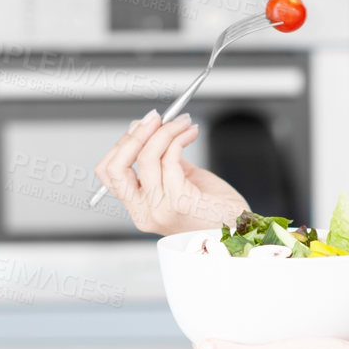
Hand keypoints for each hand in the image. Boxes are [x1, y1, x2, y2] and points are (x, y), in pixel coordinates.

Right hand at [92, 109, 248, 234]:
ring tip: (183, 122)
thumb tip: (148, 129)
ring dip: (165, 130)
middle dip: (134, 135)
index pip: (108, 173)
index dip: (121, 144)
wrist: (240, 231)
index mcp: (140, 208)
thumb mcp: (181, 180)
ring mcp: (159, 210)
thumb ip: (162, 159)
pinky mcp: (180, 202)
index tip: (141, 125)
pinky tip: (191, 132)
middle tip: (155, 118)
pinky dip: (180, 138)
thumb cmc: (215, 211)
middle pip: (116, 167)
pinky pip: (170, 159)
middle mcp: (144, 213)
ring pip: (146, 157)